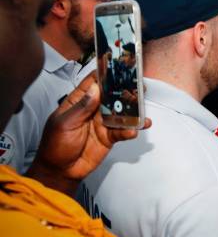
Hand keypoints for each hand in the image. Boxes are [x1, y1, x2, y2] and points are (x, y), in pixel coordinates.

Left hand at [26, 73, 151, 195]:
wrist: (60, 170)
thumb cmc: (55, 145)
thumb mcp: (64, 124)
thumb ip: (81, 108)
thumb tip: (95, 89)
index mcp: (78, 101)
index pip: (93, 82)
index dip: (104, 73)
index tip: (117, 66)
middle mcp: (93, 110)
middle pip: (112, 95)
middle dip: (125, 90)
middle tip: (139, 86)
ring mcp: (103, 123)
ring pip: (121, 113)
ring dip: (133, 111)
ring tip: (142, 110)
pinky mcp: (110, 137)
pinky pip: (123, 131)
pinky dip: (130, 130)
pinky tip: (134, 130)